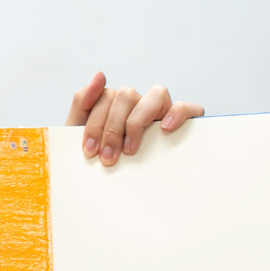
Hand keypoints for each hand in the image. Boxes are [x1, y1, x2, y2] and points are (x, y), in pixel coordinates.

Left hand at [65, 71, 203, 165]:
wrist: (116, 195)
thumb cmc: (102, 161)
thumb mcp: (82, 134)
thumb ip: (82, 102)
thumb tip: (100, 74)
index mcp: (116, 104)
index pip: (105, 96)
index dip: (94, 123)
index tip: (89, 151)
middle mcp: (140, 104)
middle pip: (126, 95)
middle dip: (111, 128)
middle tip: (107, 159)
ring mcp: (163, 111)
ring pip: (157, 93)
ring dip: (138, 121)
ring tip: (130, 151)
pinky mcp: (186, 122)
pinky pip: (187, 107)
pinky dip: (177, 113)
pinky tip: (165, 129)